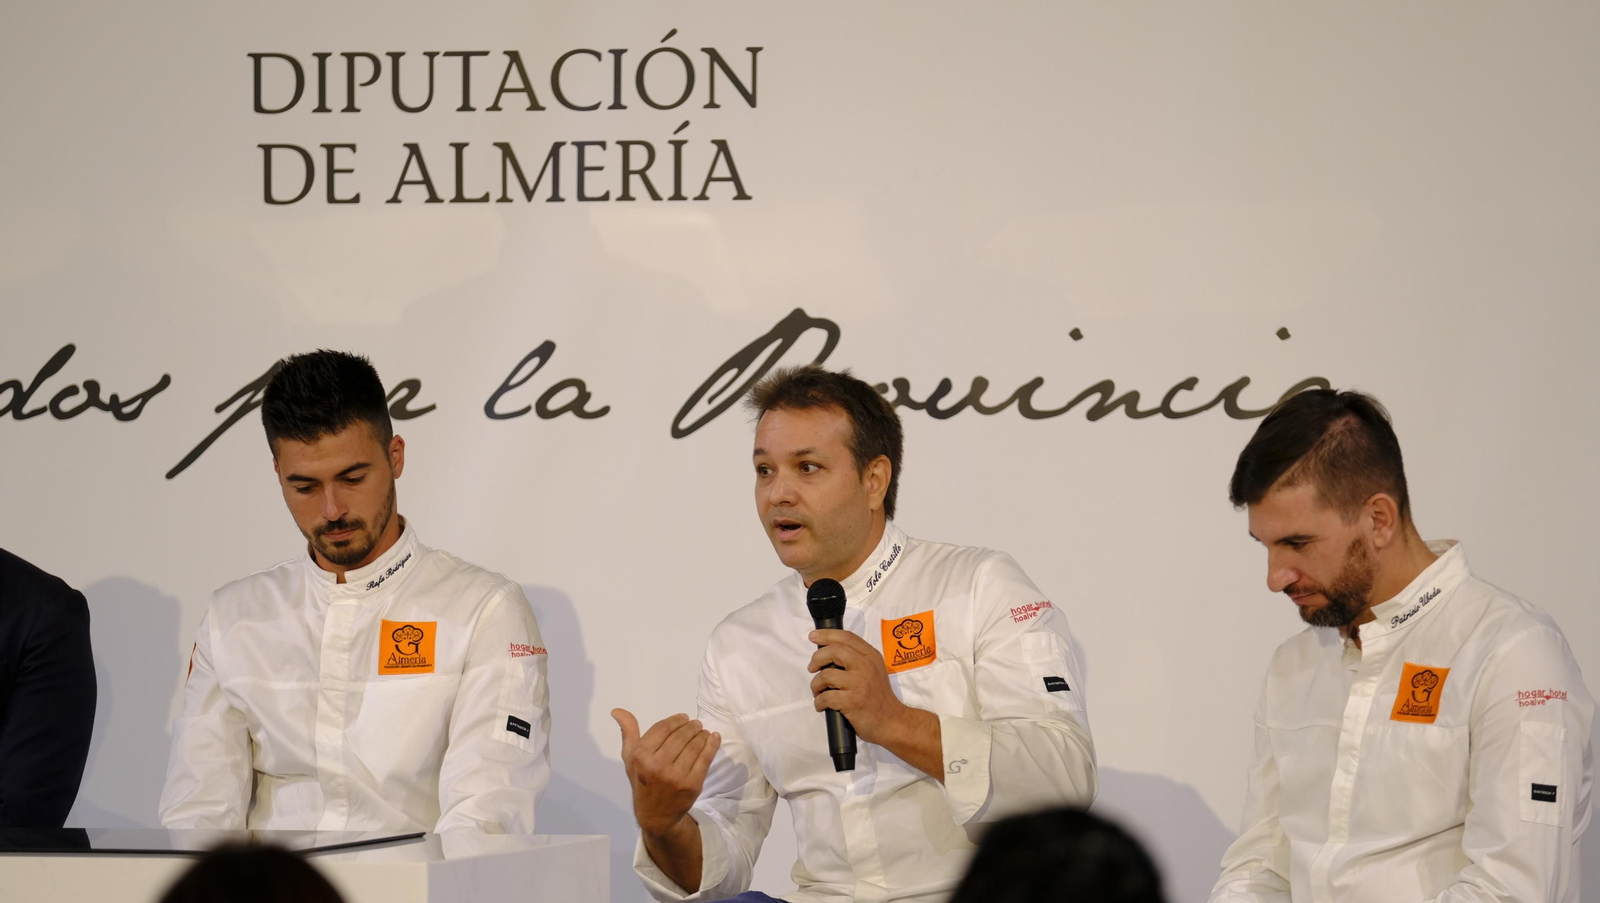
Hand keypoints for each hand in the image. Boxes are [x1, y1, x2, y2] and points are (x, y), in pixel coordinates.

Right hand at [612, 709, 720, 836]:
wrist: (656, 815)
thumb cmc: (642, 782)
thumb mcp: (630, 758)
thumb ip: (628, 732)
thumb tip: (617, 711)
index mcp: (641, 756)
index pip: (663, 728)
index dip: (676, 720)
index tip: (684, 718)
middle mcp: (657, 765)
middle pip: (680, 736)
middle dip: (691, 726)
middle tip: (696, 724)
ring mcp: (676, 776)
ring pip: (694, 745)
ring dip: (702, 734)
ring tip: (703, 732)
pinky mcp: (692, 785)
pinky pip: (705, 759)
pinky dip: (712, 745)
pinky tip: (713, 738)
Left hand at [807, 629, 917, 746]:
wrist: (892, 722)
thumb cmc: (879, 697)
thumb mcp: (874, 670)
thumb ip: (857, 659)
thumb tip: (829, 653)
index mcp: (871, 656)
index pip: (847, 637)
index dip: (827, 635)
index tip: (813, 637)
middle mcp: (866, 666)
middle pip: (834, 651)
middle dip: (817, 658)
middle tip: (812, 668)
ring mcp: (859, 684)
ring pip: (826, 675)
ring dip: (815, 684)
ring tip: (818, 692)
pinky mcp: (853, 702)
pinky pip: (826, 697)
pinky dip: (818, 702)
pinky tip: (822, 705)